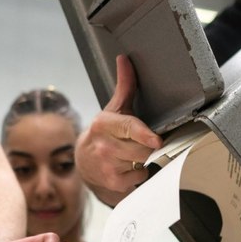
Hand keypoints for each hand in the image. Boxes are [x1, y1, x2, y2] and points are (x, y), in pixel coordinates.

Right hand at [76, 55, 162, 203]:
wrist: (84, 161)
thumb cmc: (104, 133)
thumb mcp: (113, 109)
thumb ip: (124, 85)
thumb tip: (125, 59)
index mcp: (103, 124)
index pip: (128, 128)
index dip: (144, 134)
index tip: (156, 140)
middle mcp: (104, 145)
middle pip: (142, 148)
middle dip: (149, 146)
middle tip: (146, 142)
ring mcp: (107, 165)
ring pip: (143, 162)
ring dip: (144, 159)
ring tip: (133, 153)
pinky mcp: (113, 182)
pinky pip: (140, 177)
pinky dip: (139, 173)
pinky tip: (130, 166)